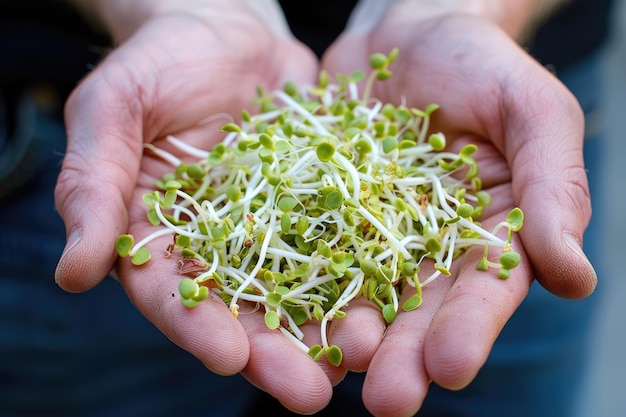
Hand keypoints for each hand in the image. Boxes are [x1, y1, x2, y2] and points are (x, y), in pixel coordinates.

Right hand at [54, 1, 344, 412]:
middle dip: (274, 353)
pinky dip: (365, 271)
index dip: (195, 327)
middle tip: (310, 394)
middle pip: (243, 310)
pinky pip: (344, 242)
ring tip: (364, 358)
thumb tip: (73, 273)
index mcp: (160, 238)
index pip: (170, 294)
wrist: (226, 31)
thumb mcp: (112, 110)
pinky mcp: (319, 205)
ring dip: (329, 328)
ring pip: (301, 289)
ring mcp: (274, 230)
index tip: (227, 355)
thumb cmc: (157, 64)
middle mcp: (219, 247)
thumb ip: (92, 184)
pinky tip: (393, 301)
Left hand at [322, 6, 595, 415]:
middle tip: (386, 400)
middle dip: (403, 354)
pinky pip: (302, 245)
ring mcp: (367, 231)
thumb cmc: (481, 64)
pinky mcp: (318, 209)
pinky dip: (289, 277)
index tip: (451, 366)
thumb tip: (576, 277)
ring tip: (330, 369)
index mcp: (485, 234)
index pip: (483, 291)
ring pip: (355, 290)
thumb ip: (554, 187)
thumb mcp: (532, 111)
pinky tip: (274, 311)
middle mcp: (425, 247)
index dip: (469, 329)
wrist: (408, 30)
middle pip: (416, 308)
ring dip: (344, 333)